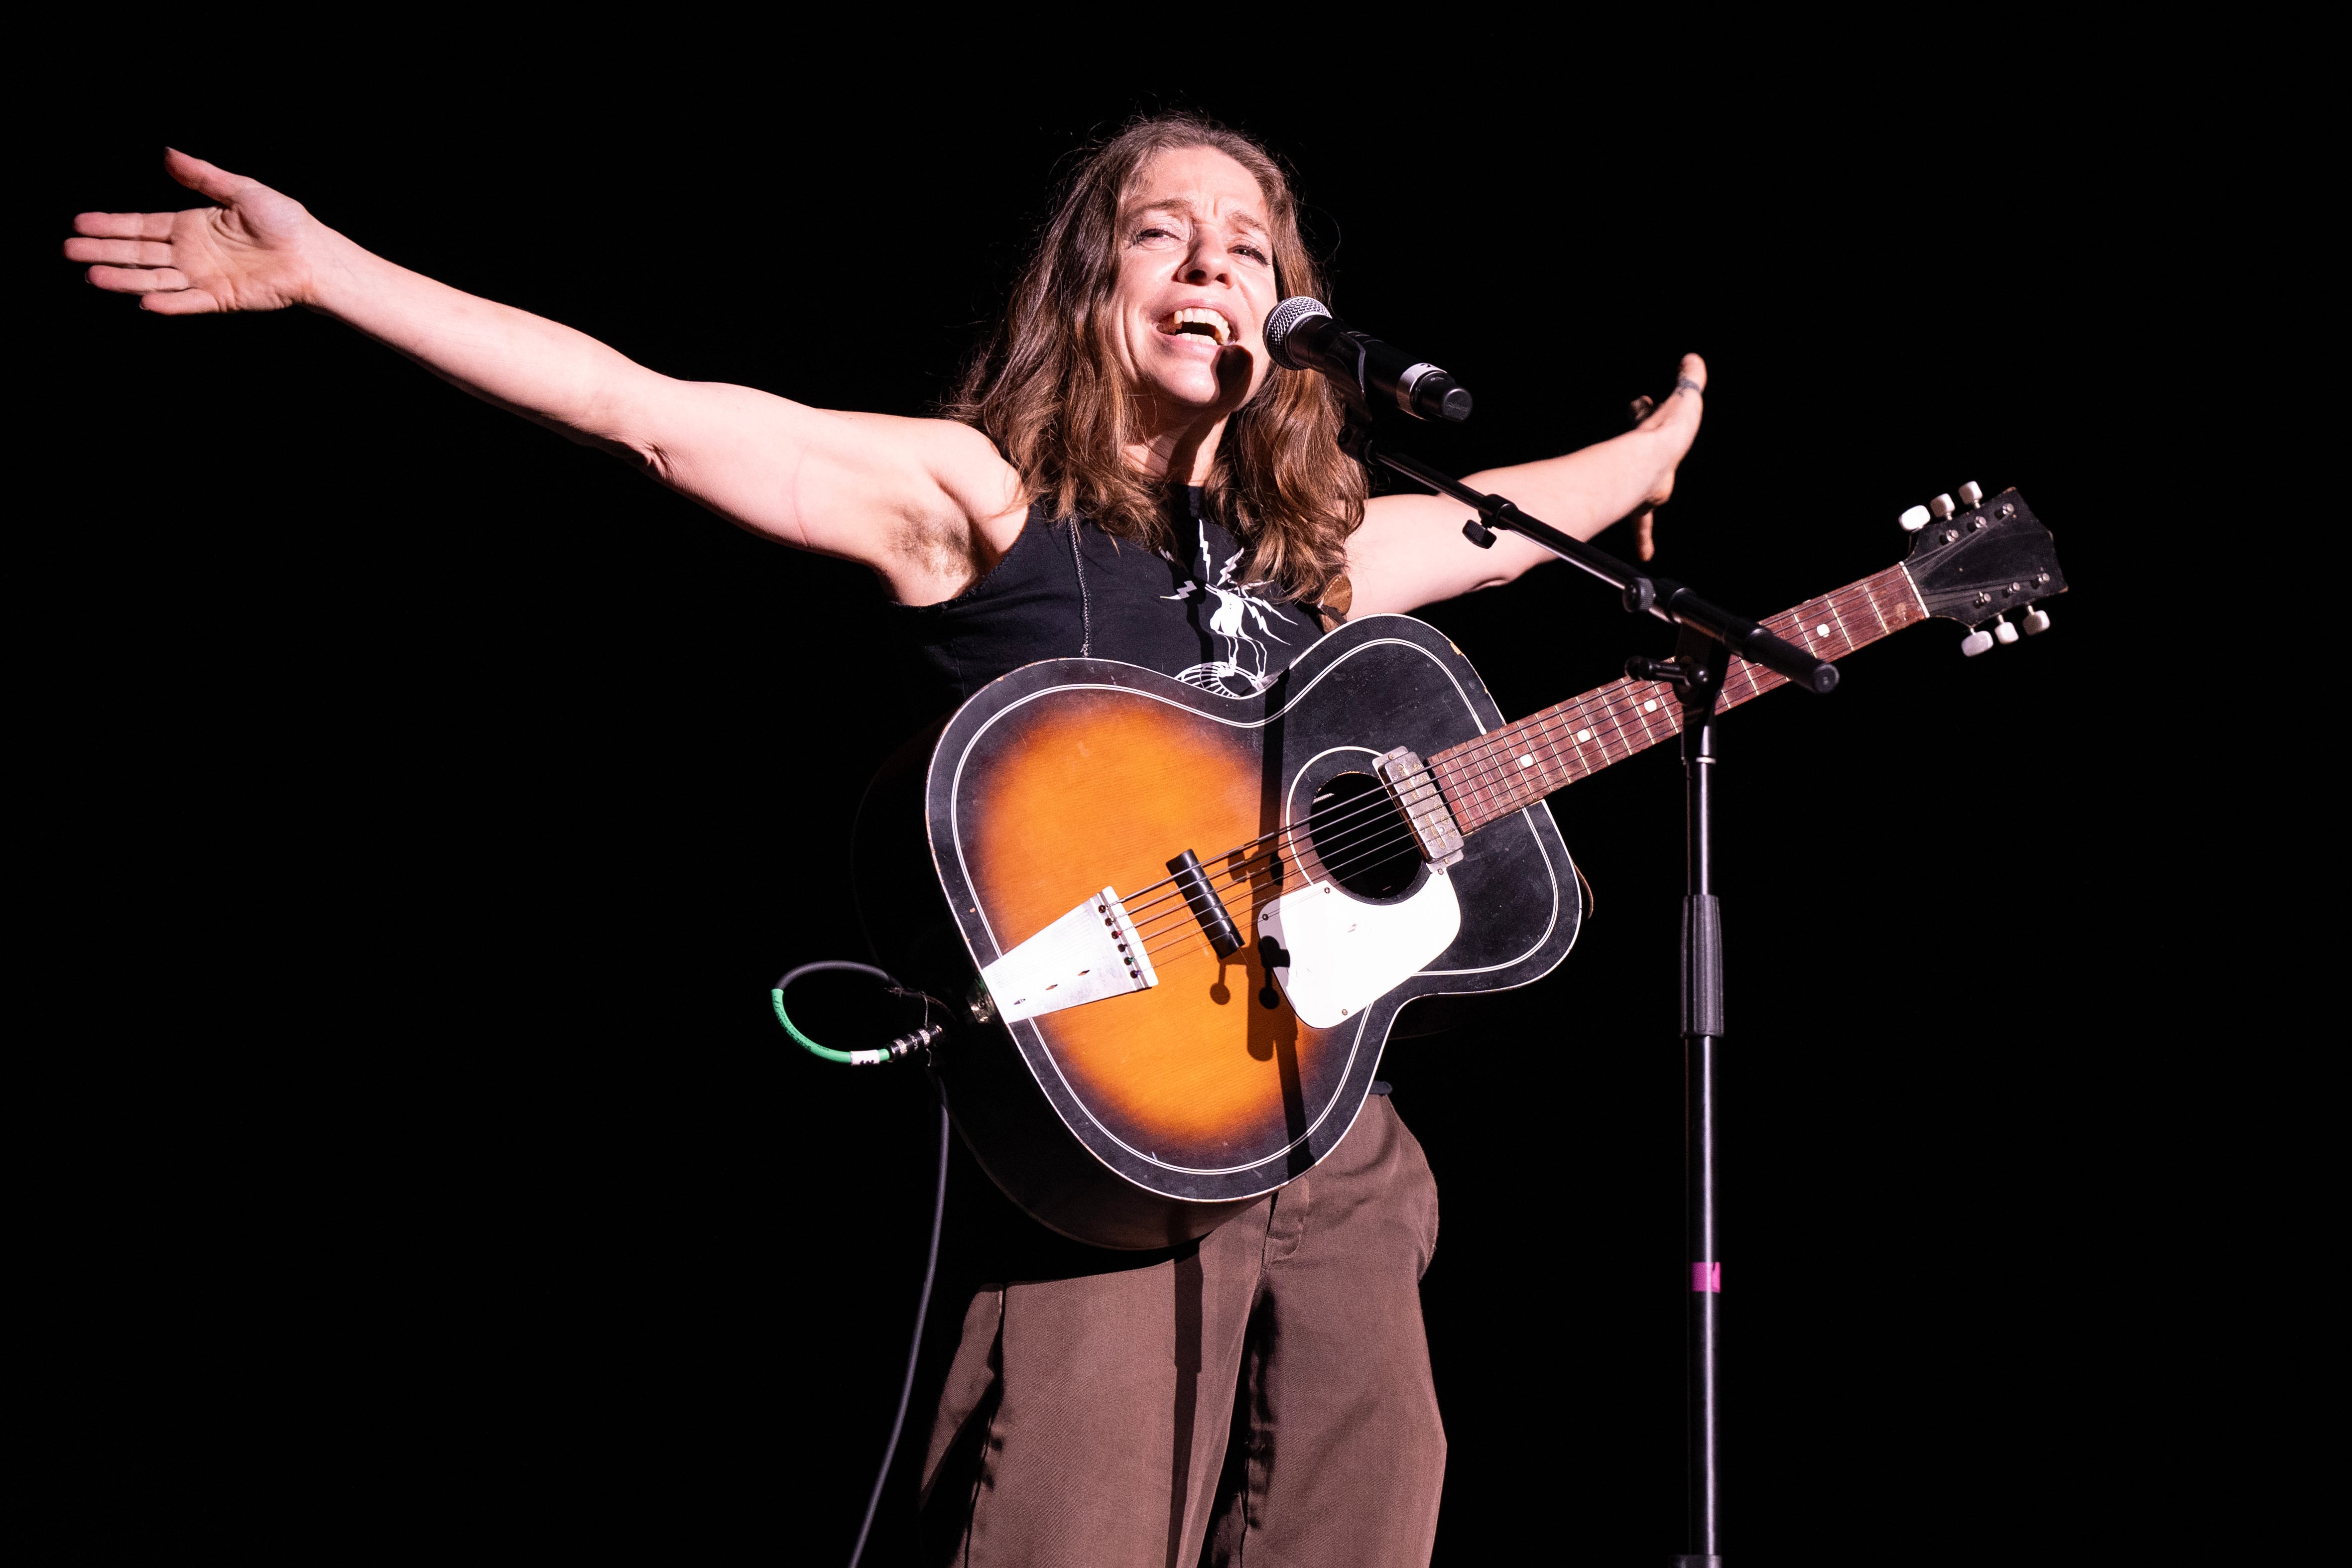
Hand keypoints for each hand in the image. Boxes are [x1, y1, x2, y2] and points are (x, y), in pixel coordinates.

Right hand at [66, 149, 323, 314]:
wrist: (315, 254)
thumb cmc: (285, 222)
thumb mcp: (241, 190)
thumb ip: (202, 176)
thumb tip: (167, 153)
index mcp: (190, 226)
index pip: (141, 226)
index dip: (110, 226)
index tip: (79, 224)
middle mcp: (190, 253)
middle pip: (138, 253)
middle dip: (104, 252)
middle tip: (70, 251)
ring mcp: (203, 277)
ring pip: (154, 278)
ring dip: (124, 278)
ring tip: (92, 277)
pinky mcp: (220, 298)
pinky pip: (189, 301)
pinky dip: (168, 302)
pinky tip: (143, 300)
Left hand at [1623, 352, 1706, 560]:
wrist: (1649, 466)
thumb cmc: (1665, 436)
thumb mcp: (1684, 399)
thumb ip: (1691, 379)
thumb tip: (1693, 358)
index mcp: (1650, 432)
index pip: (1643, 414)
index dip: (1643, 409)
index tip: (1640, 401)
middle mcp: (1643, 457)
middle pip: (1637, 456)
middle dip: (1639, 453)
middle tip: (1641, 448)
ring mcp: (1644, 481)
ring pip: (1639, 491)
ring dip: (1643, 497)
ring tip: (1647, 504)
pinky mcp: (1646, 504)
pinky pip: (1643, 526)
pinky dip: (1644, 539)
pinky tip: (1645, 553)